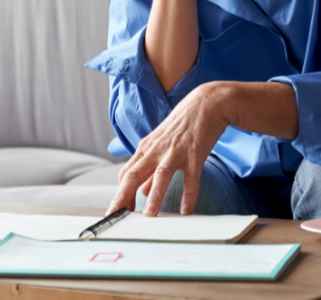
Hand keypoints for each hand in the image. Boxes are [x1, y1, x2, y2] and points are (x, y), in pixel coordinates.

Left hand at [107, 82, 231, 216]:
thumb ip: (150, 169)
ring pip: (160, 175)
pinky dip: (189, 194)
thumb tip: (141, 191)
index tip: (116, 212)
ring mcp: (175, 151)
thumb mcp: (161, 145)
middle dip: (123, 196)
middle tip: (116, 216)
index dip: (120, 194)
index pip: (126, 174)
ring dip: (154, 196)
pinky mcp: (194, 153)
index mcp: (145, 149)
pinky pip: (191, 177)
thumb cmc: (181, 126)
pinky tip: (186, 210)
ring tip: (149, 215)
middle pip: (134, 174)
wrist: (205, 104)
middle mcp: (156, 150)